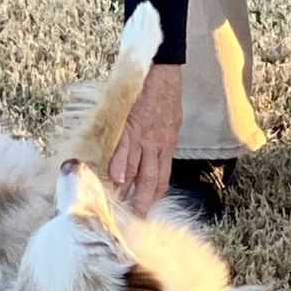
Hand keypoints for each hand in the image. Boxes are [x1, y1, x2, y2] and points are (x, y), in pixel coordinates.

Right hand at [109, 63, 182, 215]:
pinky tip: (117, 179)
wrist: (162, 71)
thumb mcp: (172, 123)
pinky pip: (124, 149)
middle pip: (150, 179)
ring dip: (128, 189)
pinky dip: (120, 164)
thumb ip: (163, 143)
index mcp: (168, 144)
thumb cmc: (165, 96)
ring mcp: (143, 136)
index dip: (155, 195)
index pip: (163, 177)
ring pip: (137, 168)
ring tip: (121, 207)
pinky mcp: (130, 125)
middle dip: (143, 201)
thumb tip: (156, 160)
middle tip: (135, 219)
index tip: (147, 210)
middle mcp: (157, 144)